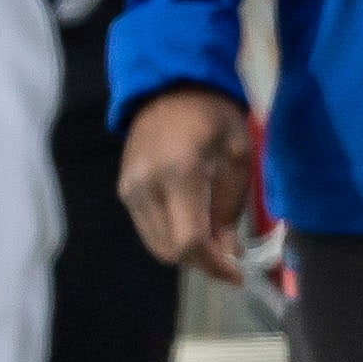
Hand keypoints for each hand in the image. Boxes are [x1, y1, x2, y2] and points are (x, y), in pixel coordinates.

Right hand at [118, 85, 259, 279]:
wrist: (169, 87)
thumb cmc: (212, 115)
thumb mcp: (237, 156)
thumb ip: (230, 207)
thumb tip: (227, 251)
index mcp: (178, 173)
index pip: (190, 240)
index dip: (214, 265)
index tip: (238, 274)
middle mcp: (145, 186)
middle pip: (171, 250)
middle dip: (202, 262)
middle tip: (229, 258)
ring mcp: (129, 190)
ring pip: (157, 245)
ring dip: (187, 252)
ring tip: (214, 242)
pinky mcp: (124, 191)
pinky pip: (149, 229)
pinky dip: (172, 238)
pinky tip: (193, 225)